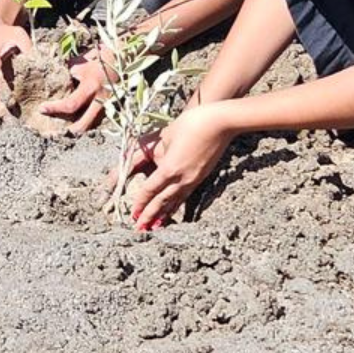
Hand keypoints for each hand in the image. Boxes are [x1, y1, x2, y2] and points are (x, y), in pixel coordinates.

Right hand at [0, 17, 32, 120]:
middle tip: (13, 122)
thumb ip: (28, 51)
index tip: (11, 102)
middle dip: (1, 109)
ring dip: (2, 111)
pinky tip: (15, 116)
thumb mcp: (19, 36)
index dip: (3, 91)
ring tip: (16, 124)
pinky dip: (3, 106)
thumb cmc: (7, 33)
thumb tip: (41, 66)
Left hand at [40, 46, 114, 135]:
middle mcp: (101, 99)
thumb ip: (69, 73)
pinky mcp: (114, 105)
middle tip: (58, 131)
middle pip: (85, 124)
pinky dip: (89, 120)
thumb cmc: (100, 56)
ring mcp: (109, 104)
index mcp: (91, 87)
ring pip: (93, 123)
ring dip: (81, 127)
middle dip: (71, 131)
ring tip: (68, 128)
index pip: (70, 104)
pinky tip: (81, 120)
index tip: (42, 109)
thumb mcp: (81, 62)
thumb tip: (54, 80)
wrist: (125, 55)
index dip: (55, 109)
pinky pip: (99, 117)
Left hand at [111, 103, 233, 230]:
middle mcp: (182, 178)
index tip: (134, 214)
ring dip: (164, 214)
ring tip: (156, 226)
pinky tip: (174, 209)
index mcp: (170, 168)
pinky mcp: (201, 176)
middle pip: (162, 201)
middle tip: (140, 228)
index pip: (150, 190)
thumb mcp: (166, 136)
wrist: (219, 123)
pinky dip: (177, 205)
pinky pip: (185, 195)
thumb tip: (146, 162)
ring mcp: (194, 179)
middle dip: (149, 215)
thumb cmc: (191, 124)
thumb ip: (155, 152)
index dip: (141, 203)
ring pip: (175, 201)